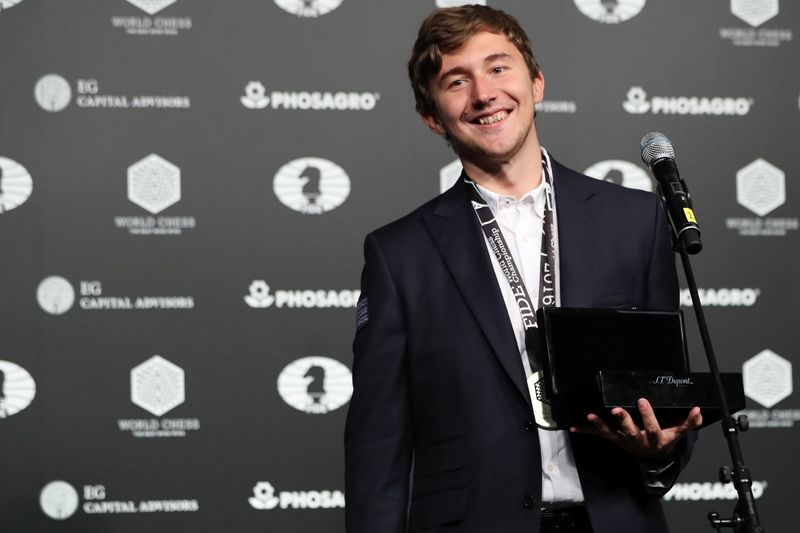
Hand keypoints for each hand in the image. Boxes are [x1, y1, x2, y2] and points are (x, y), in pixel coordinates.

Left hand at [570, 398, 701, 459]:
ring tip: (590, 415)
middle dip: (623, 420)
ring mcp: (623, 441)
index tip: (642, 400)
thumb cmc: (665, 440)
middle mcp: (637, 441)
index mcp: (654, 439)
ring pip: (611, 434)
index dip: (647, 415)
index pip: (652, 427)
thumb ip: (689, 422)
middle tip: (616, 409)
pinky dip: (586, 430)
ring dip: (599, 424)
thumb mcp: (678, 434)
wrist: (654, 458)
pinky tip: (573, 425)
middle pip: (630, 431)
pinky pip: (598, 435)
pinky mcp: (613, 439)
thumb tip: (698, 410)